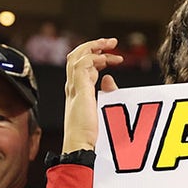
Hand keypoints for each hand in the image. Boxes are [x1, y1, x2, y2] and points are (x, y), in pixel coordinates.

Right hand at [62, 37, 123, 152]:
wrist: (80, 146)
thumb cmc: (89, 134)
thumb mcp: (101, 108)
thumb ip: (105, 93)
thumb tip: (109, 79)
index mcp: (77, 90)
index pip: (83, 65)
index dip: (97, 57)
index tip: (115, 57)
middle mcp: (72, 86)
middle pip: (76, 56)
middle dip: (94, 45)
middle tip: (112, 42)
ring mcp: (74, 87)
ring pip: (77, 56)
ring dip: (95, 46)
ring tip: (111, 44)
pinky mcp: (79, 90)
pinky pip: (82, 64)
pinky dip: (94, 57)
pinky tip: (106, 59)